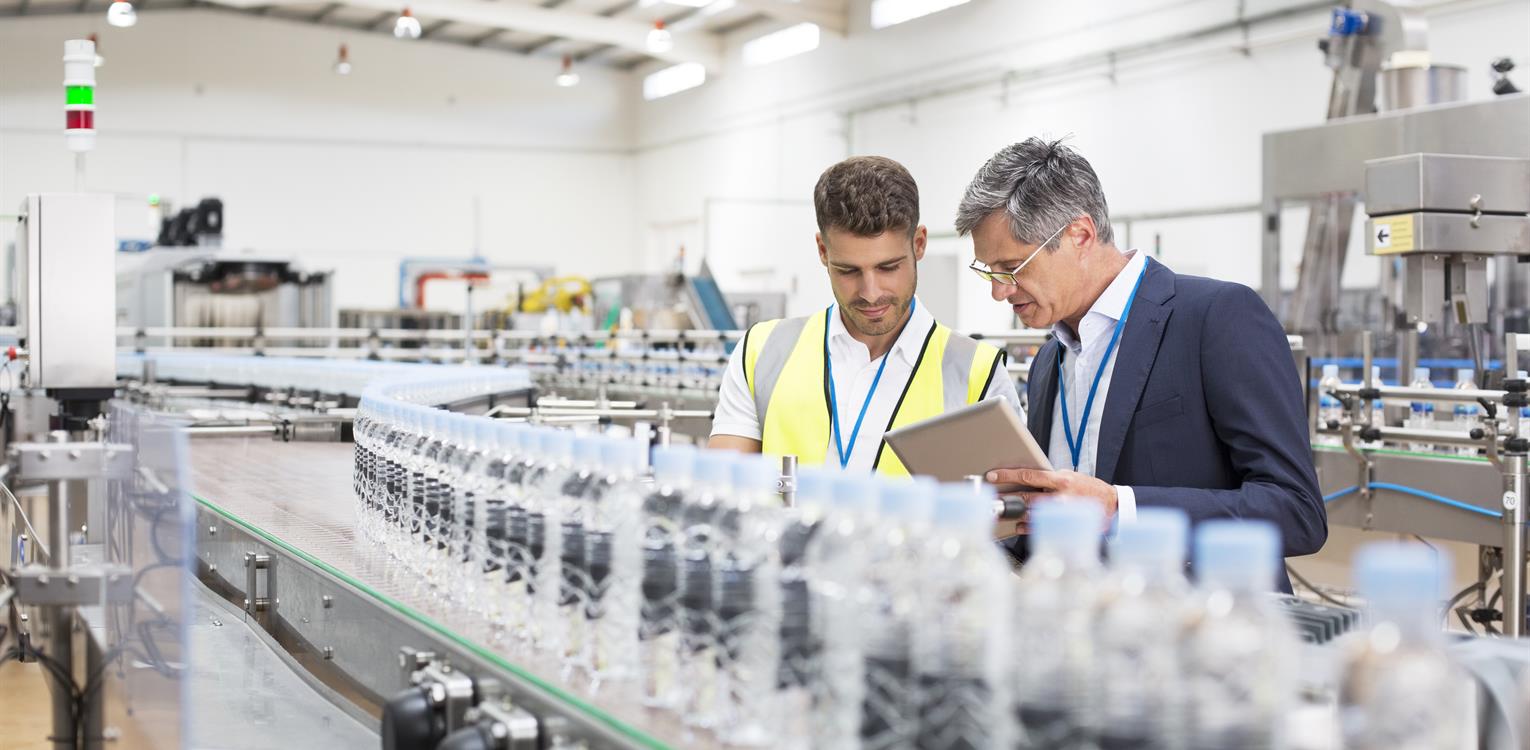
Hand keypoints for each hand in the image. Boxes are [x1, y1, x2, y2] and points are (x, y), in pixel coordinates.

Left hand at [984, 468, 1117, 532]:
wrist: (1111, 505)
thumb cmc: (1087, 488)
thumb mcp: (1069, 476)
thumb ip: (1048, 478)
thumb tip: (1023, 479)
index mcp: (1061, 480)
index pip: (1028, 475)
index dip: (1007, 475)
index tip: (992, 475)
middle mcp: (1060, 496)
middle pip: (1025, 497)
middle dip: (1005, 497)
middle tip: (991, 497)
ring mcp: (1061, 513)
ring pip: (1030, 514)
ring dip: (1013, 513)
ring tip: (1001, 512)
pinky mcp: (1063, 525)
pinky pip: (1039, 528)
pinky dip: (1025, 527)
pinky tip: (1018, 525)